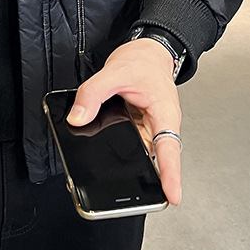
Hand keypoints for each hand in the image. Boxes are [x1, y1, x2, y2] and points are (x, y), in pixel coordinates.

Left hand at [66, 37, 182, 204]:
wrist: (146, 52)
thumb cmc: (143, 61)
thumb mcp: (115, 71)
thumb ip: (94, 93)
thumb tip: (77, 118)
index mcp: (165, 114)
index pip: (169, 148)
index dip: (171, 174)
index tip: (171, 196)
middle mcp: (158, 127)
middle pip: (152, 159)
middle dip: (141, 178)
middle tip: (124, 196)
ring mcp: (146, 130)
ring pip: (136, 154)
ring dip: (123, 164)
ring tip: (104, 179)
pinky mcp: (135, 129)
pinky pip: (125, 143)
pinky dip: (113, 148)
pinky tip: (98, 152)